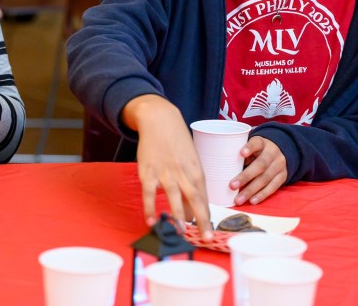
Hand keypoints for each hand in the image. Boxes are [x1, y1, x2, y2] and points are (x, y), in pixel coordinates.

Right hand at [123, 94, 212, 239]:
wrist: (159, 120)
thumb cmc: (177, 142)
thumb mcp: (190, 159)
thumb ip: (191, 182)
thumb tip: (190, 208)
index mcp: (197, 170)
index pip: (204, 197)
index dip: (207, 216)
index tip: (209, 233)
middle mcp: (183, 173)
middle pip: (195, 199)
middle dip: (202, 220)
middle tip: (206, 238)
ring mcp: (165, 173)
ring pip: (174, 198)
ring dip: (178, 217)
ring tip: (181, 233)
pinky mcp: (148, 173)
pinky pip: (149, 194)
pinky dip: (150, 208)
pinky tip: (151, 221)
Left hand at [231, 136, 286, 204]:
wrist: (280, 152)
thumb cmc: (257, 152)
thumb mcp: (251, 148)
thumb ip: (240, 155)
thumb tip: (222, 169)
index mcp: (262, 143)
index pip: (256, 143)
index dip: (249, 148)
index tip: (241, 153)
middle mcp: (272, 153)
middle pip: (261, 164)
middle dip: (246, 176)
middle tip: (232, 186)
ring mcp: (279, 165)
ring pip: (266, 178)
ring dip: (251, 190)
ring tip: (239, 199)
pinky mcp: (282, 176)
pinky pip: (273, 187)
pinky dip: (262, 195)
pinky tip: (252, 201)